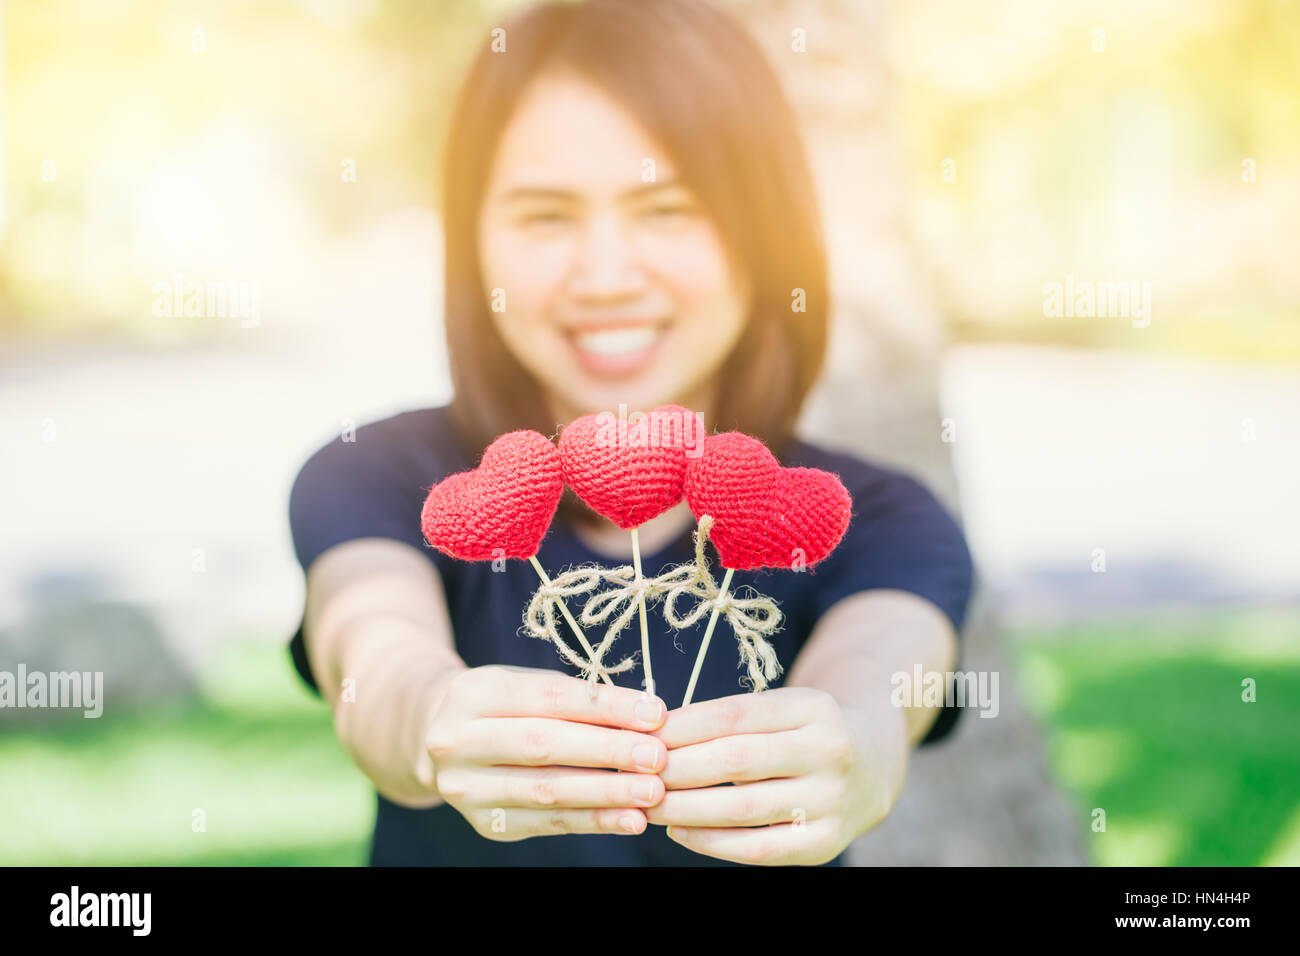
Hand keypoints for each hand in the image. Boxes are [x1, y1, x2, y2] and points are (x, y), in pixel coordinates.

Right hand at [425, 665, 668, 840]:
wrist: (436, 738)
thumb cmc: (503, 705)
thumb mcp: (526, 685)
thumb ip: (576, 699)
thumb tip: (644, 718)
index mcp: (473, 693)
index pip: (548, 696)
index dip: (604, 706)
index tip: (653, 712)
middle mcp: (458, 741)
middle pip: (543, 745)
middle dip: (607, 751)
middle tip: (657, 756)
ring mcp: (466, 787)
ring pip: (546, 790)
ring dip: (606, 793)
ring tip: (651, 792)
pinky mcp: (485, 823)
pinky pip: (548, 823)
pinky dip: (593, 821)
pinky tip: (629, 819)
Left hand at [647, 687, 907, 864]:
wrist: (870, 770)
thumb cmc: (801, 734)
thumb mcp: (779, 709)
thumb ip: (727, 719)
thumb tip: (653, 735)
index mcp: (814, 707)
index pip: (735, 716)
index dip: (682, 727)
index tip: (641, 736)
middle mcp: (830, 752)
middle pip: (736, 762)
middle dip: (676, 769)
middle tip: (635, 773)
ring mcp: (832, 800)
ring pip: (742, 808)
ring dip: (684, 808)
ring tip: (647, 803)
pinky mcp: (826, 843)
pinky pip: (758, 848)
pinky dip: (711, 842)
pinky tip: (679, 831)